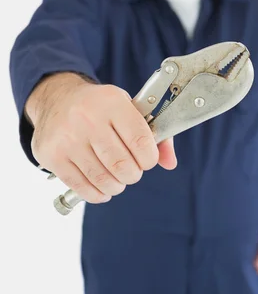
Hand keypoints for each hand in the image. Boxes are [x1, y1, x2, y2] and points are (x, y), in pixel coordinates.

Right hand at [30, 75, 176, 203]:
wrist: (58, 99)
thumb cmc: (100, 107)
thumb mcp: (129, 108)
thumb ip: (155, 135)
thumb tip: (170, 163)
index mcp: (112, 102)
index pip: (141, 141)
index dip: (149, 159)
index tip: (147, 160)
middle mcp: (87, 118)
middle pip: (122, 165)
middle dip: (133, 175)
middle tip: (131, 171)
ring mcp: (67, 138)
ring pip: (103, 179)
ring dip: (116, 186)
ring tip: (117, 179)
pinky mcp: (52, 155)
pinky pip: (81, 187)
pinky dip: (97, 193)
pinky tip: (102, 187)